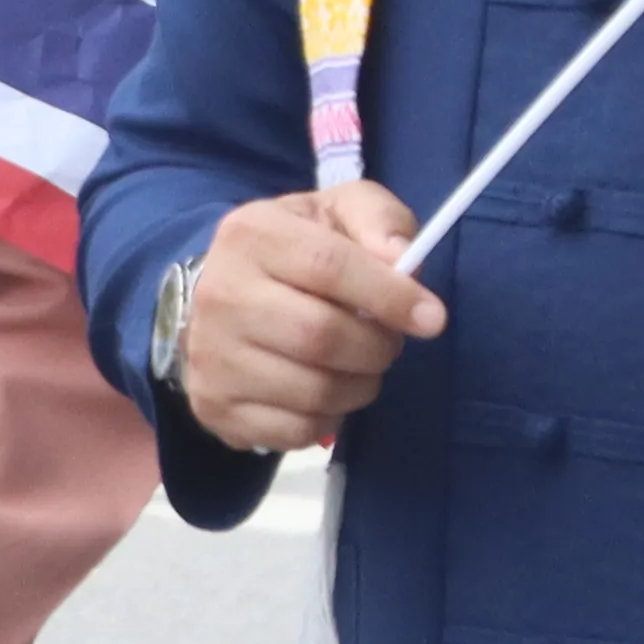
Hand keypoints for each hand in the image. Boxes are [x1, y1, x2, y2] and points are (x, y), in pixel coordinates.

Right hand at [176, 184, 443, 454]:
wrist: (220, 297)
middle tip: (387, 343)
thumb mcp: (336, 213)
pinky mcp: (216, 406)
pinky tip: (326, 393)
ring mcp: (211, 356)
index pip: (327, 267)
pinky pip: (296, 430)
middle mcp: (220, 295)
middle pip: (320, 336)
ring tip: (360, 367)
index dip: (389, 296)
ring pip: (314, 391)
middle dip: (376, 347)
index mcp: (251, 236)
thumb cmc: (294, 252)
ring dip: (359, 386)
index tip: (432, 318)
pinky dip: (329, 418)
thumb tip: (401, 258)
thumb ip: (378, 219)